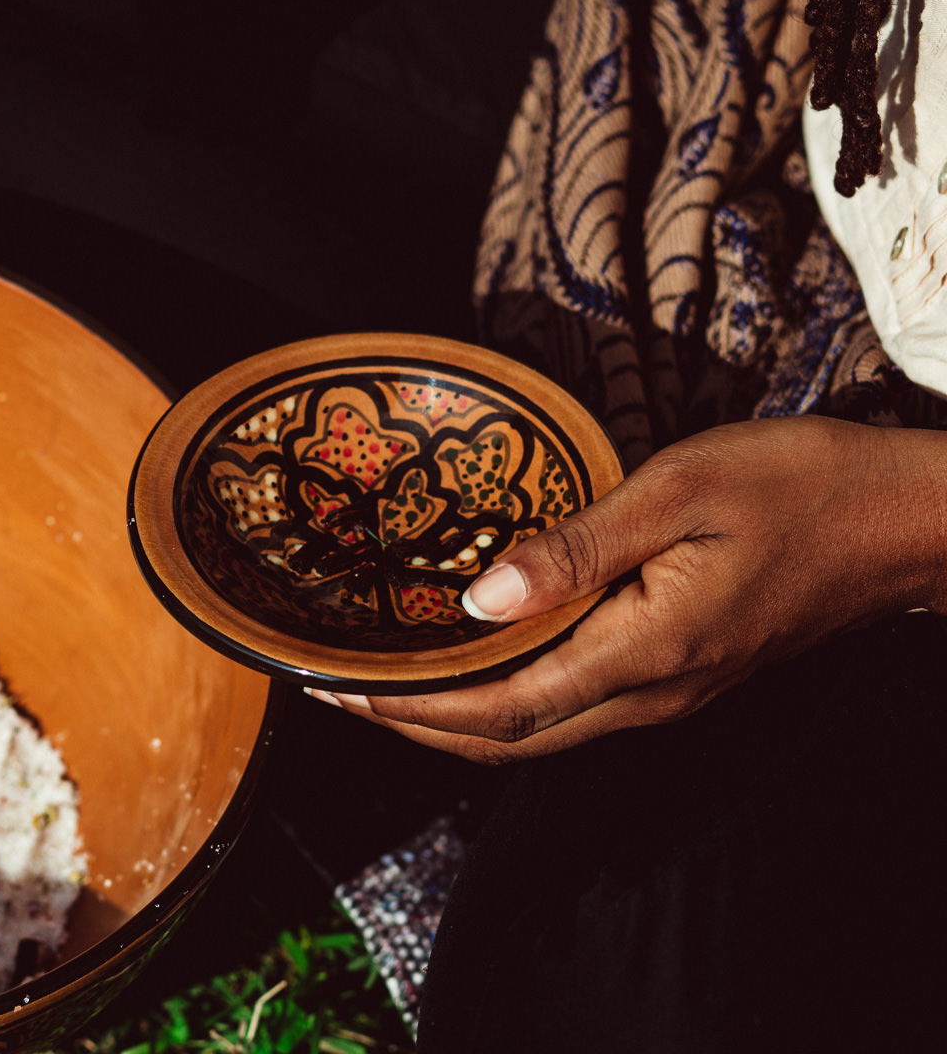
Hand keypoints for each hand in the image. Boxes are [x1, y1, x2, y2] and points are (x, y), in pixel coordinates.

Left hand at [313, 416, 946, 762]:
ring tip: (386, 680)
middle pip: (509, 738)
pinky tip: (477, 656)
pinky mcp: (684, 673)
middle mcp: (653, 693)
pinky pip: (575, 705)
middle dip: (415, 724)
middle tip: (336, 691)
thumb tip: (480, 596)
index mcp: (645, 653)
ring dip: (457, 716)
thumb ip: (578, 546)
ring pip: (542, 730)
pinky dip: (508, 697)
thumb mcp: (681, 489)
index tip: (336, 690)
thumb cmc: (802, 486)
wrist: (910, 520)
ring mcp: (672, 691)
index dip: (409, 708)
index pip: (500, 707)